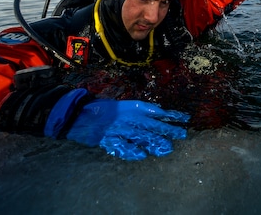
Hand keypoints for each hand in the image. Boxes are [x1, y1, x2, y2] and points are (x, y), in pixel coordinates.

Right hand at [45, 90, 189, 160]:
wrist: (76, 113)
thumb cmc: (101, 109)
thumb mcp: (122, 106)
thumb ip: (139, 110)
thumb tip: (159, 111)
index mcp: (131, 107)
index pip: (156, 111)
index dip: (171, 115)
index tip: (184, 118)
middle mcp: (127, 117)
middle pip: (152, 124)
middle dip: (168, 129)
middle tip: (182, 134)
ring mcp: (118, 128)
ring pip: (140, 136)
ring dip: (154, 142)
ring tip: (167, 148)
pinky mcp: (107, 139)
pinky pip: (121, 147)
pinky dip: (131, 151)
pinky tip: (141, 155)